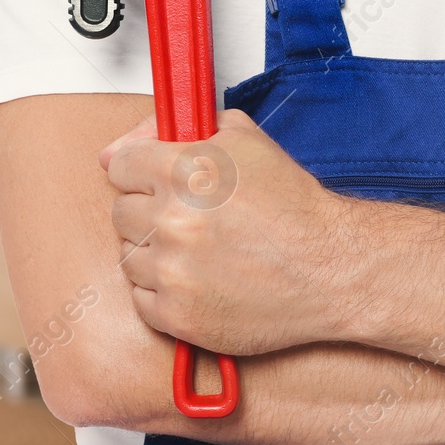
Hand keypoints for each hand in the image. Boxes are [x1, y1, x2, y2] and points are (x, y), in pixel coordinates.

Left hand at [103, 109, 358, 356]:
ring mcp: (172, 272)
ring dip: (155, 252)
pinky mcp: (178, 315)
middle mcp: (171, 221)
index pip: (119, 165)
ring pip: (129, 256)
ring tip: (199, 251)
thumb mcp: (241, 138)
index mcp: (181, 171)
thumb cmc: (291, 206)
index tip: (159, 181)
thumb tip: (114, 151)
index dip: (142, 171)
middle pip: (122, 212)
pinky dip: (163, 291)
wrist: (330, 268)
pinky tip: (198, 279)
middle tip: (190, 218)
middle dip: (151, 211)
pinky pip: (141, 297)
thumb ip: (177, 129)